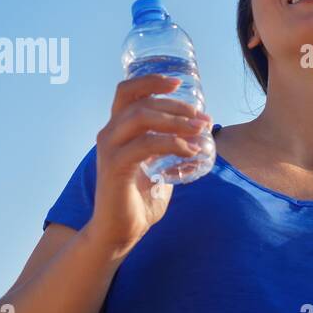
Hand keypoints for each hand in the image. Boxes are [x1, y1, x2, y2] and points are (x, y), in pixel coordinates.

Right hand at [88, 73, 211, 256]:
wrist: (120, 231)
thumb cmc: (139, 200)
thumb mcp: (159, 167)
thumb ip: (171, 150)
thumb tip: (198, 135)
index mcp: (118, 130)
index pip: (128, 92)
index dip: (151, 81)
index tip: (179, 82)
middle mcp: (109, 134)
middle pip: (141, 101)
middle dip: (176, 106)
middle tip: (203, 118)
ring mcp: (110, 149)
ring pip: (141, 117)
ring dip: (175, 121)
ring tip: (200, 130)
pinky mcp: (115, 167)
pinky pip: (145, 145)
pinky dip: (171, 143)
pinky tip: (190, 150)